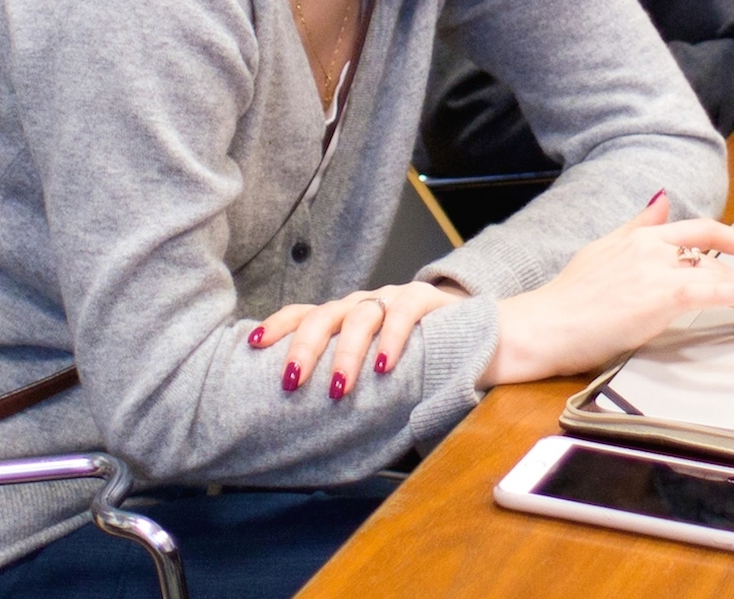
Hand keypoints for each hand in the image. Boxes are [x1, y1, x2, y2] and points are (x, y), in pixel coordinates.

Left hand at [251, 279, 460, 402]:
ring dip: (346, 353)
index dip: (277, 326)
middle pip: (324, 315)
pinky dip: (391, 338)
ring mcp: (394, 298)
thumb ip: (345, 384)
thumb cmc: (418, 364)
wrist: (480, 340)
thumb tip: (298, 435)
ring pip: (360, 315)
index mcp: (344, 318)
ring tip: (340, 387)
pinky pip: (404, 312)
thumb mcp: (372, 372)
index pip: (303, 313)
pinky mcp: (426, 298)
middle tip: (293, 381)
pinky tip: (384, 365)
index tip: (254, 346)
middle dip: (304, 348)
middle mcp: (364, 304)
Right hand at [483, 193, 733, 387]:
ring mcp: (657, 269)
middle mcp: (651, 246)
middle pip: (712, 249)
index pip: (697, 227)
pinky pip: (713, 290)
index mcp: (639, 237)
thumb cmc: (564, 300)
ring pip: (717, 272)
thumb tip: (660, 200)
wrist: (539, 327)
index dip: (733, 236)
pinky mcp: (661, 294)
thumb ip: (635, 226)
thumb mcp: (600, 250)